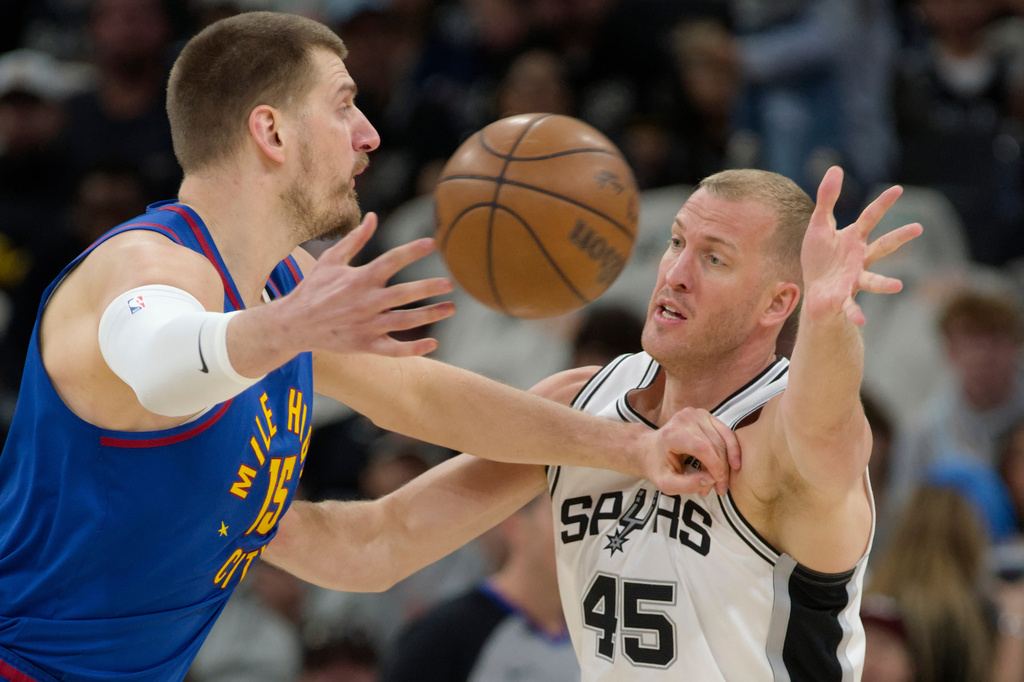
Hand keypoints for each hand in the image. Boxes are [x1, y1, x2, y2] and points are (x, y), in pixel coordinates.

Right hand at [281, 212, 454, 355]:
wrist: (294, 324)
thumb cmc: (314, 288)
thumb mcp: (331, 260)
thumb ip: (356, 239)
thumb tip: (373, 216)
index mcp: (359, 278)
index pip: (391, 260)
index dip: (412, 250)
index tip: (433, 243)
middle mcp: (366, 302)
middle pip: (403, 293)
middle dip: (428, 288)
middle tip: (450, 284)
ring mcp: (366, 325)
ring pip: (404, 321)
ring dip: (429, 315)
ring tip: (450, 308)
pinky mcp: (365, 344)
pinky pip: (393, 349)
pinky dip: (413, 348)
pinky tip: (433, 343)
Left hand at [640, 407, 739, 496]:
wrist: (650, 448)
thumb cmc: (657, 466)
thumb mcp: (666, 483)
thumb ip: (686, 485)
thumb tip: (710, 479)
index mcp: (672, 434)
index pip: (702, 448)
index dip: (715, 466)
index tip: (719, 484)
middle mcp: (685, 419)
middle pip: (714, 445)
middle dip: (721, 470)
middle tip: (719, 489)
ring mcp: (697, 414)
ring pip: (723, 440)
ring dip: (727, 463)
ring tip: (721, 481)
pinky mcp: (705, 415)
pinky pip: (725, 433)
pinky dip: (731, 450)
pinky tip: (733, 465)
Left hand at [801, 167, 922, 325]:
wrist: (813, 287)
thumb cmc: (819, 257)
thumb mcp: (818, 225)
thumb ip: (826, 199)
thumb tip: (836, 168)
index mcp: (854, 239)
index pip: (870, 217)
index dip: (882, 203)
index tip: (898, 189)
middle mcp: (859, 258)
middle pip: (882, 247)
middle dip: (898, 238)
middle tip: (918, 228)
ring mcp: (854, 279)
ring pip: (872, 280)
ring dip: (884, 284)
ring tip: (897, 286)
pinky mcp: (843, 297)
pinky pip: (850, 306)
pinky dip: (856, 313)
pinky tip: (861, 321)